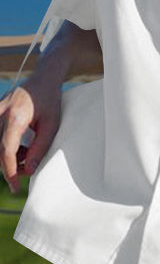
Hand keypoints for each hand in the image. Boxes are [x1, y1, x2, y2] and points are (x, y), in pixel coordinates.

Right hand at [0, 77, 61, 193]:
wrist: (42, 78)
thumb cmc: (49, 100)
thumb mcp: (51, 124)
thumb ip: (40, 147)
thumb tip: (28, 169)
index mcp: (16, 117)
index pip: (6, 150)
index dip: (10, 171)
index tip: (15, 186)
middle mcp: (0, 113)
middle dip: (10, 166)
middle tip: (26, 173)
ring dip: (10, 156)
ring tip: (28, 154)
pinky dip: (6, 146)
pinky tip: (21, 147)